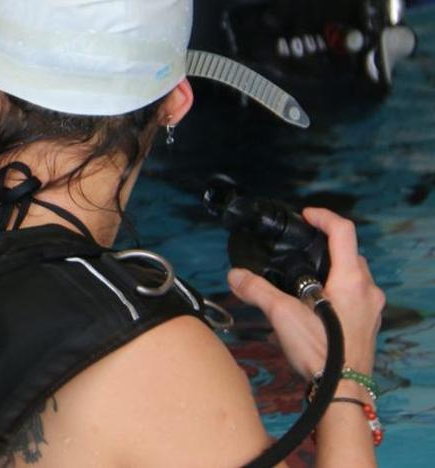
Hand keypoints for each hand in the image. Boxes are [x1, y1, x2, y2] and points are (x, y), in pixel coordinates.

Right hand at [228, 208, 384, 379]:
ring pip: (353, 276)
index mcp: (351, 279)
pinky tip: (312, 307)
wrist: (343, 390)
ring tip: (302, 281)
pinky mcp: (368, 324)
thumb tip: (235, 275)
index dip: (322, 217)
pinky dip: (335, 292)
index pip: (343, 231)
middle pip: (350, 253)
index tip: (305, 216)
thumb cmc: (322, 351)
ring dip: (330, 271)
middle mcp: (368, 290)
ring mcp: (371, 309)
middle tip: (300, 249)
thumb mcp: (282, 315)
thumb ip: (257, 290)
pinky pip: (355, 296)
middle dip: (325, 246)